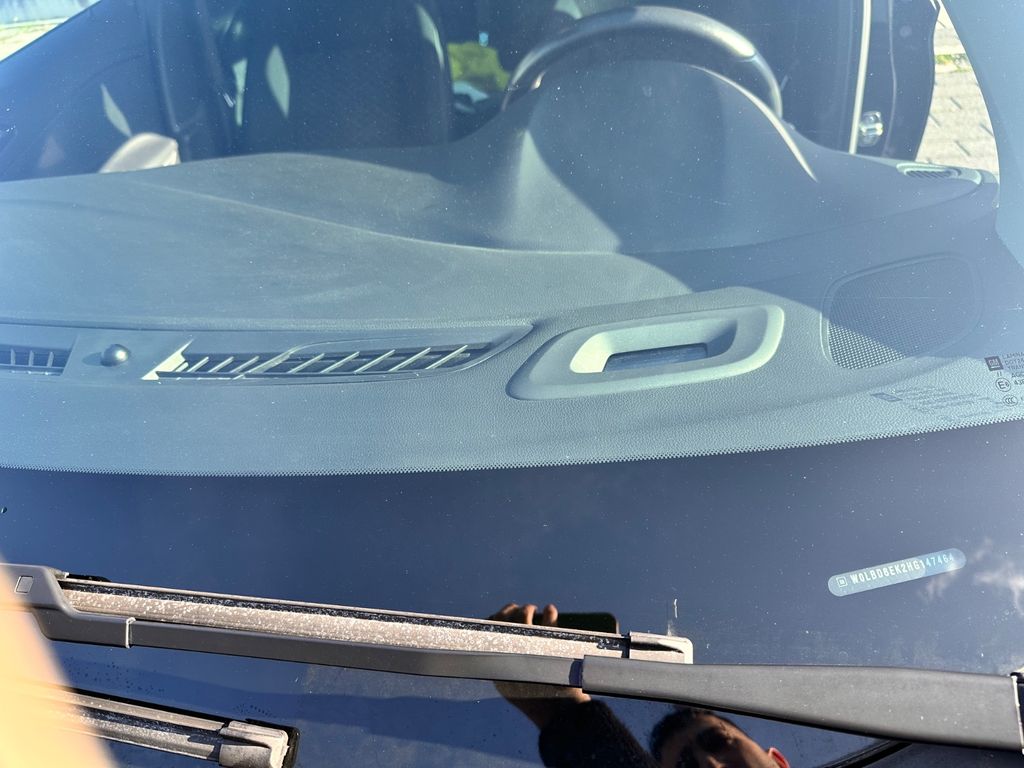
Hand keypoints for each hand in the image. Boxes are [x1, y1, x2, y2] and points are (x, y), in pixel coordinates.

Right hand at [489, 602, 590, 728]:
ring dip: (527, 610)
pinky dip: (549, 614)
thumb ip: (508, 663)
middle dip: (509, 611)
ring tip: (533, 609)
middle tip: (521, 609)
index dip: (496, 619)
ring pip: (522, 619)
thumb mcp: (514, 684)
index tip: (503, 613)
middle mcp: (510, 657)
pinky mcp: (549, 650)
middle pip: (503, 623)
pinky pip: (548, 624)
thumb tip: (505, 638)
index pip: (489, 634)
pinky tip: (550, 610)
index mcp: (499, 667)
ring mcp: (529, 652)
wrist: (559, 716)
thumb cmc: (537, 700)